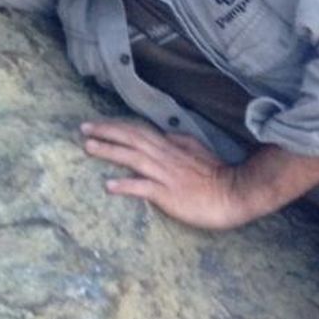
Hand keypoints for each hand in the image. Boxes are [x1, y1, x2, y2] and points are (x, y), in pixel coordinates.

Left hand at [80, 119, 246, 229]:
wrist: (235, 194)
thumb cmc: (216, 176)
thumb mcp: (198, 150)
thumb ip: (179, 142)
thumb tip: (164, 135)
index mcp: (171, 146)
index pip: (139, 131)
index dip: (116, 126)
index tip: (96, 125)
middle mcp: (165, 156)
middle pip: (132, 138)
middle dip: (106, 132)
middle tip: (83, 129)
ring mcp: (166, 174)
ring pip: (133, 158)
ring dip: (110, 151)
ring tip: (89, 147)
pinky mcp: (168, 194)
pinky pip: (143, 187)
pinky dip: (125, 185)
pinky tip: (108, 185)